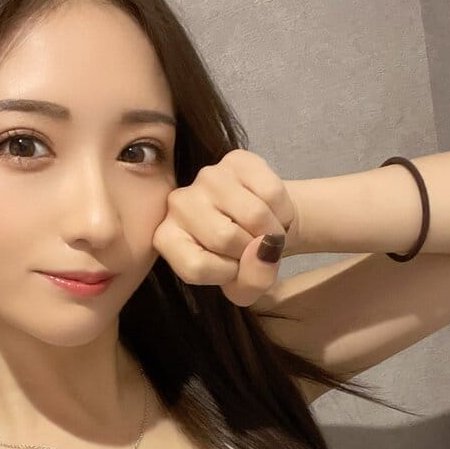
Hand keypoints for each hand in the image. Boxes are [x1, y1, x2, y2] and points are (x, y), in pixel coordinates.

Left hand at [151, 148, 298, 307]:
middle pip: (225, 237)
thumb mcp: (244, 288)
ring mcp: (206, 177)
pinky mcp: (237, 160)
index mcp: (166, 238)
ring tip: (267, 233)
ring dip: (273, 232)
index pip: (196, 266)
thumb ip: (253, 282)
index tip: (233, 267)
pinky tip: (273, 213)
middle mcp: (178, 203)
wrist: (264, 226)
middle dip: (253, 251)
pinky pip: (271, 192)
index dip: (226, 273)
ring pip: (254, 214)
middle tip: (255, 249)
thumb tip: (265, 249)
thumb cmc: (243, 260)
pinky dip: (283, 211)